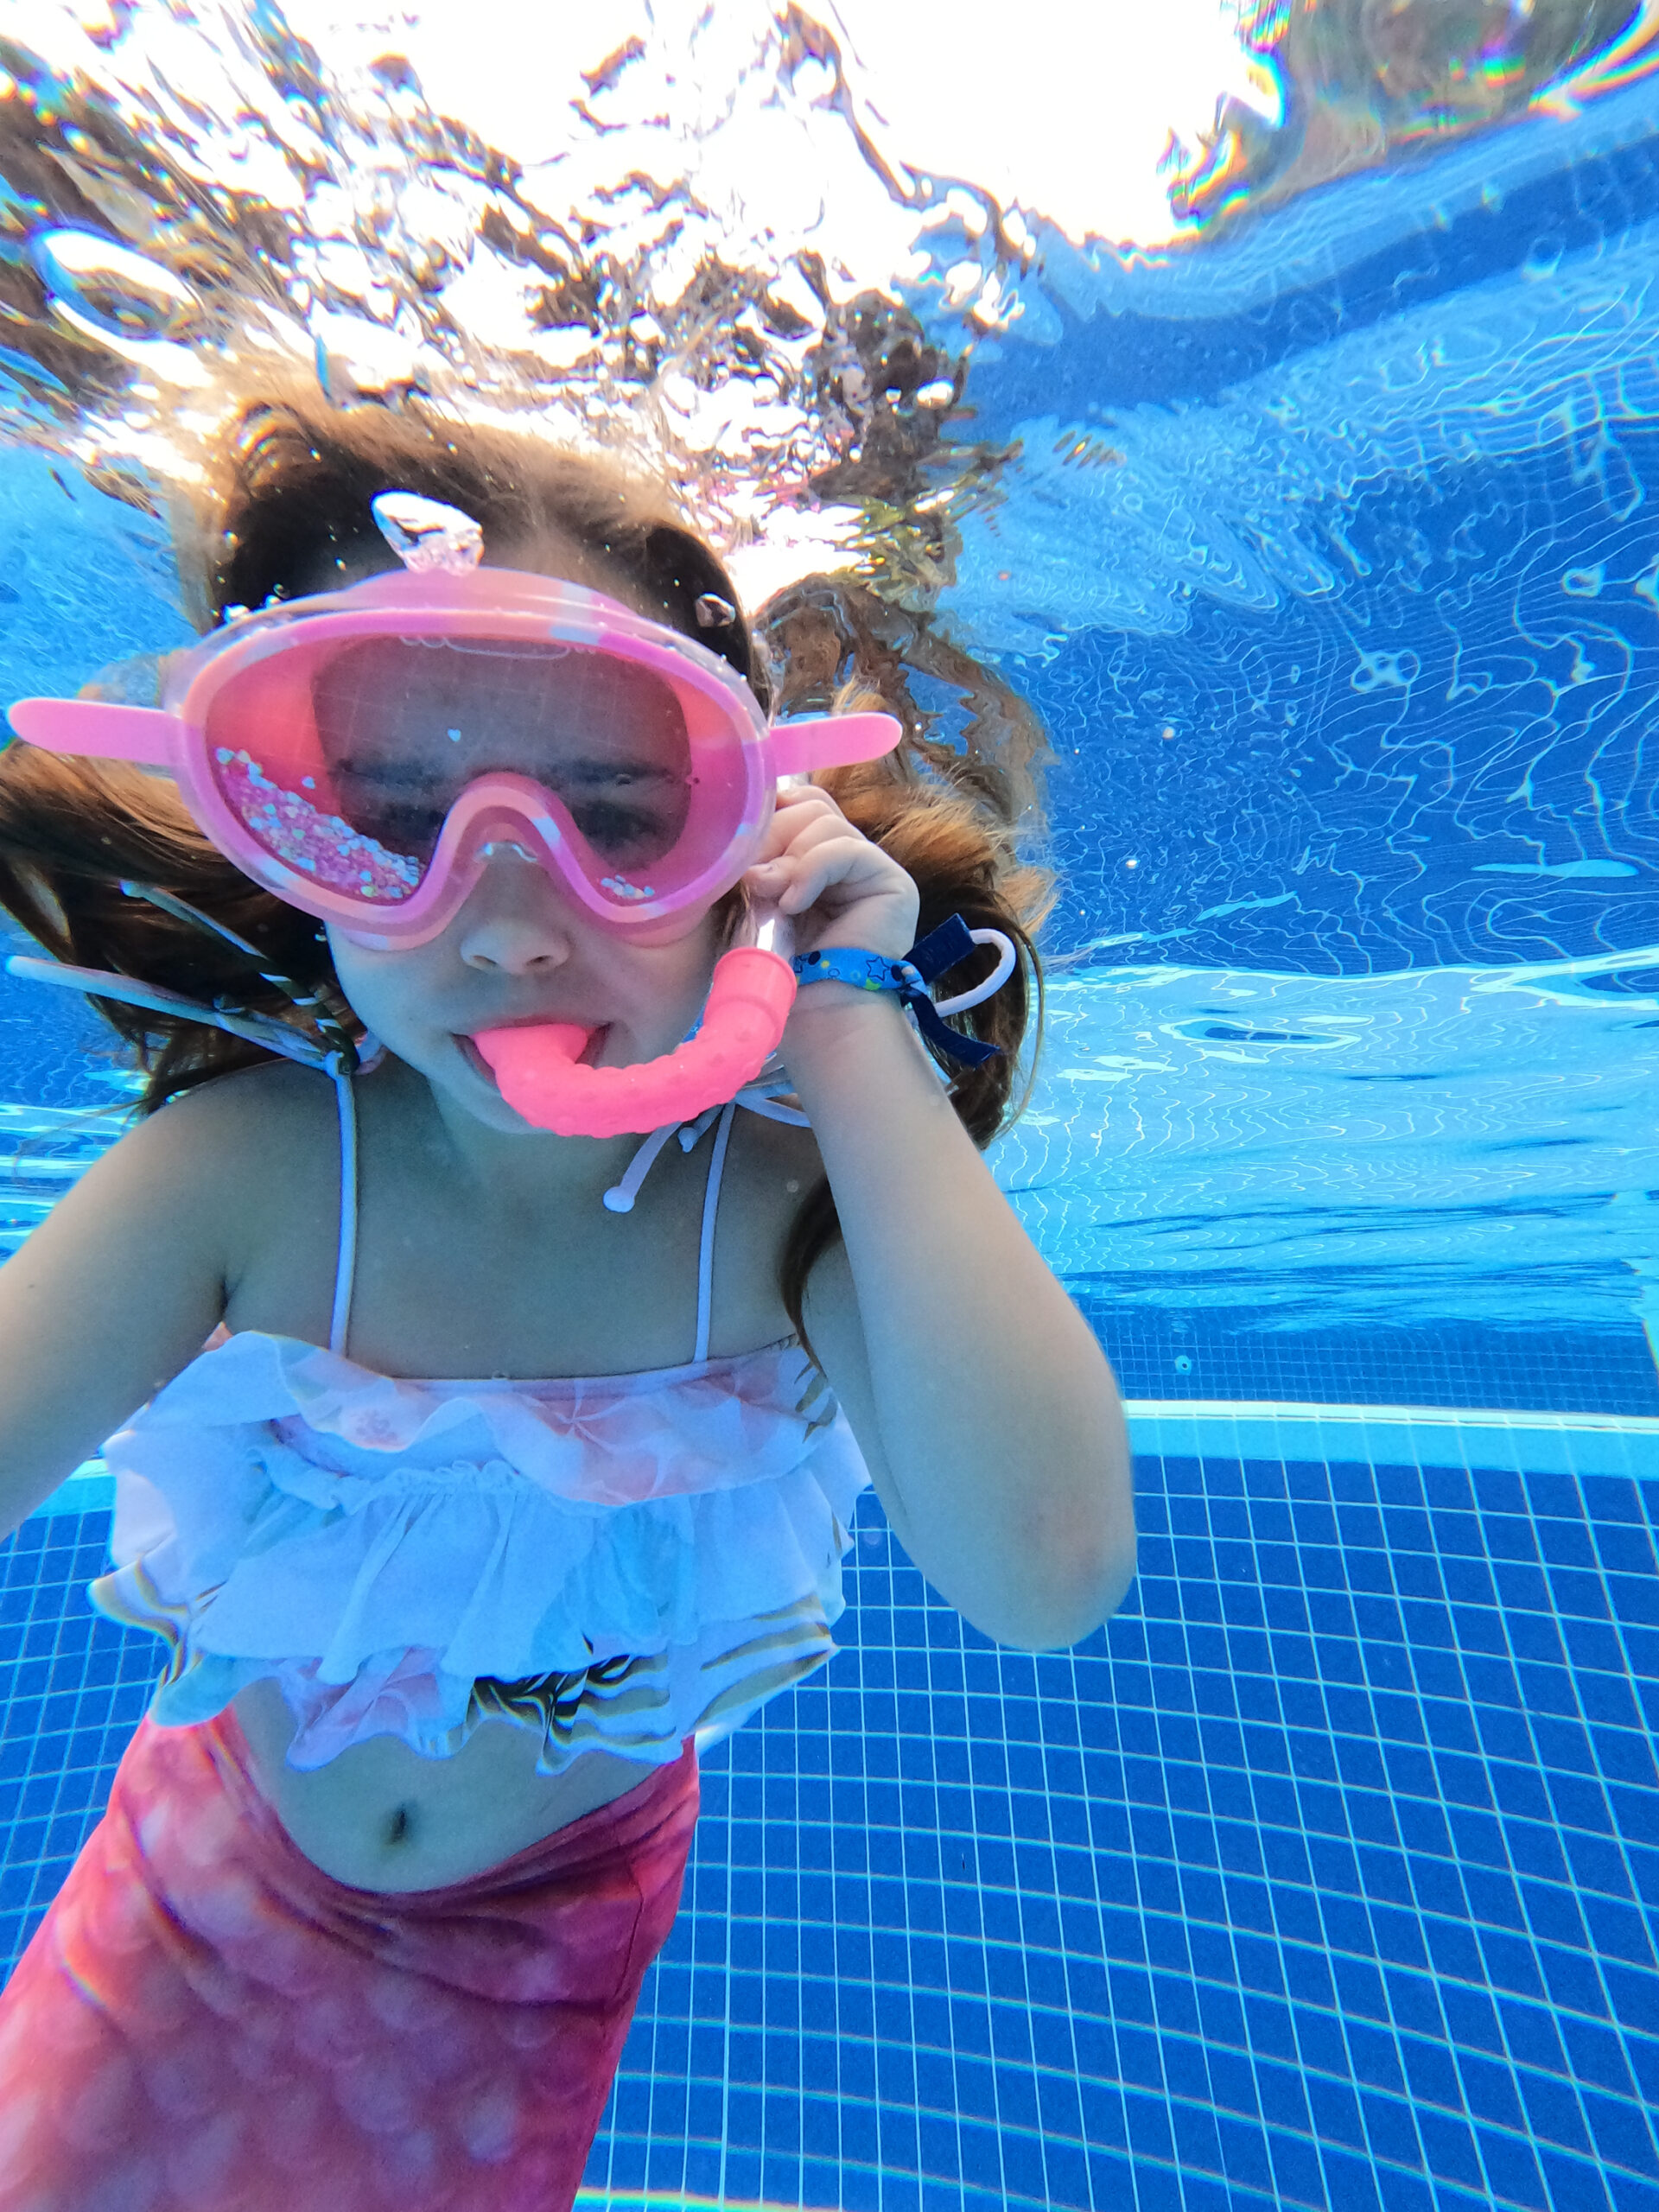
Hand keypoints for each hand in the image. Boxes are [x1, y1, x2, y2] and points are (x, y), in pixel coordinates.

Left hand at [744, 783, 919, 960]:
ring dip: (789, 860)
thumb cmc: (777, 970)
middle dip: (772, 837)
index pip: (798, 805)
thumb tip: (743, 826)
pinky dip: (812, 871)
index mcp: (817, 860)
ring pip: (826, 822)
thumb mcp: (753, 902)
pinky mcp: (893, 882)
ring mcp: (873, 869)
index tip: (740, 848)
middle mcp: (848, 860)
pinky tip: (795, 905)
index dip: (768, 815)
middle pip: (810, 807)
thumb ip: (754, 860)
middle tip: (752, 880)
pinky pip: (847, 848)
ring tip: (775, 901)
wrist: (812, 1017)